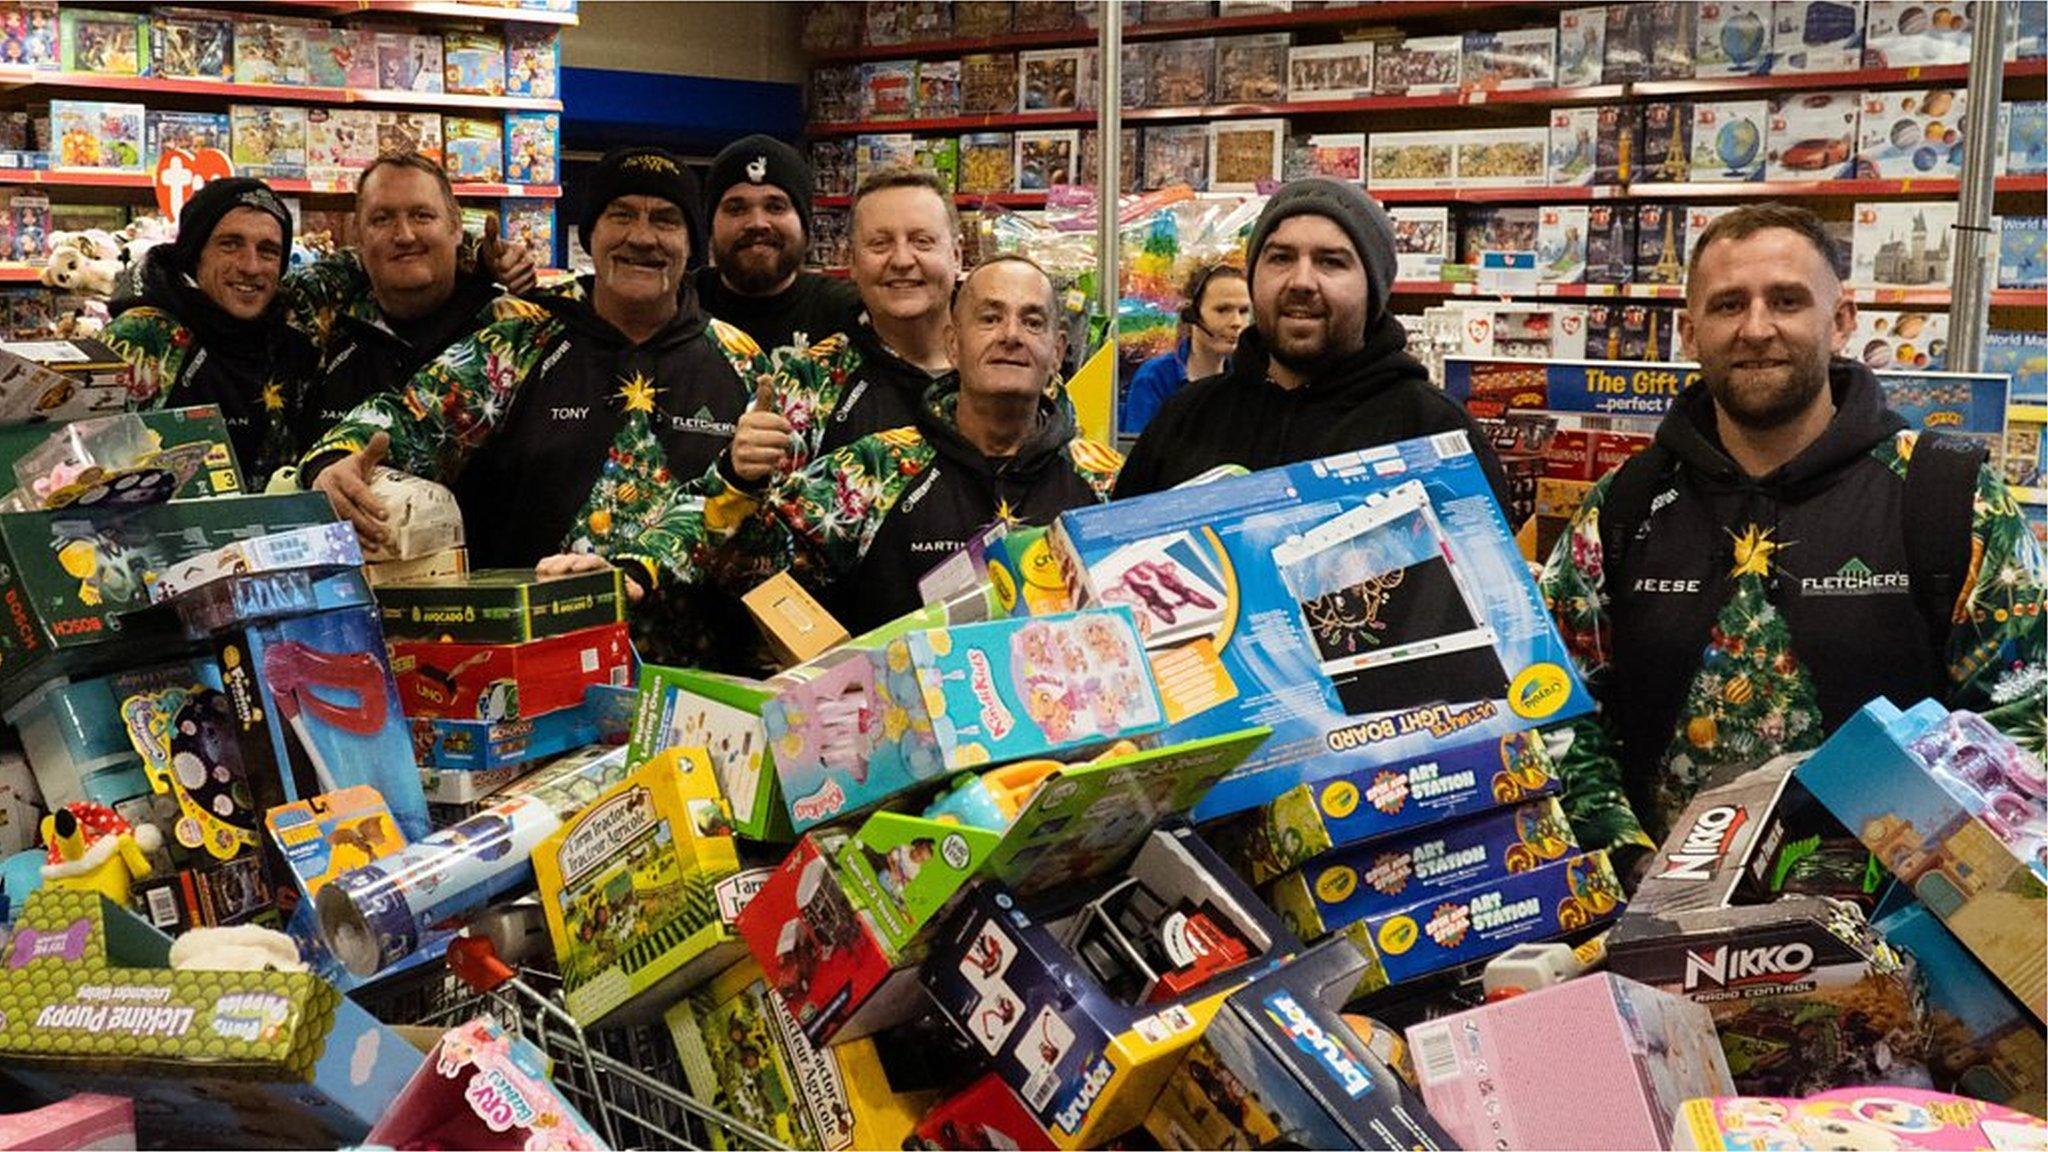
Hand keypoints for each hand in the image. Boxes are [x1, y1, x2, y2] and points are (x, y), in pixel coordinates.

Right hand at [312, 432, 390, 548]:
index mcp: (340, 476)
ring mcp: (324, 506)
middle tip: (383, 534)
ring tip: (376, 544)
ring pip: (340, 523)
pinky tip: (361, 550)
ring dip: (358, 536)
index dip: (370, 503)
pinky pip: (334, 532)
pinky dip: (348, 542)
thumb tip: (384, 435)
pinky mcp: (322, 517)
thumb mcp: (359, 460)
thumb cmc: (348, 471)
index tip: (384, 514)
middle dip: (366, 524)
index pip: (356, 491)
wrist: (323, 479)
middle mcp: (329, 491)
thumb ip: (373, 450)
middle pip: (348, 510)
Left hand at [481, 215, 537, 295]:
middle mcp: (530, 260)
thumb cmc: (495, 252)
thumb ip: (491, 230)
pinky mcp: (534, 282)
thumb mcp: (490, 242)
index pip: (503, 266)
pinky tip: (511, 282)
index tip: (495, 261)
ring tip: (505, 275)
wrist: (500, 263)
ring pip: (514, 286)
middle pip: (508, 277)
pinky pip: (521, 292)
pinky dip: (514, 290)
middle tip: (498, 269)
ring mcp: (533, 271)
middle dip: (500, 275)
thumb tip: (490, 215)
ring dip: (506, 283)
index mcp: (520, 249)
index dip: (496, 266)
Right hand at [537, 552, 644, 603]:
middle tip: (555, 571)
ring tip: (543, 571)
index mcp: (603, 567)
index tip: (577, 567)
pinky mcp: (563, 573)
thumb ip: (634, 592)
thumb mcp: (628, 591)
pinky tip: (539, 571)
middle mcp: (587, 564)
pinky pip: (553, 566)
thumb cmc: (618, 588)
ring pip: (562, 561)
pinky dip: (546, 567)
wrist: (613, 586)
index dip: (585, 563)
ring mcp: (575, 567)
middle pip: (574, 559)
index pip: (594, 561)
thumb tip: (638, 593)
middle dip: (564, 564)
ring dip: (553, 564)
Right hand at [729, 378, 794, 482]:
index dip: (786, 427)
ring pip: (776, 455)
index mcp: (747, 419)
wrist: (739, 456)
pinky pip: (768, 469)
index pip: (780, 423)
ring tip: (772, 452)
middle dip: (784, 443)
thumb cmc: (755, 432)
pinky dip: (771, 467)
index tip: (784, 429)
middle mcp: (742, 435)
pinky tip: (765, 463)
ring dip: (778, 455)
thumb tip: (766, 375)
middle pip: (780, 440)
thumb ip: (764, 396)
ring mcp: (741, 453)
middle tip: (778, 443)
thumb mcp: (759, 413)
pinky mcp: (743, 469)